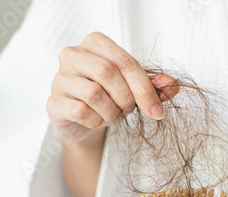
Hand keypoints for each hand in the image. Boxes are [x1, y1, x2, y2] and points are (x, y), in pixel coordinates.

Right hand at [47, 32, 179, 142]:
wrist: (86, 123)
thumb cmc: (112, 98)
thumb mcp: (136, 90)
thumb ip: (156, 86)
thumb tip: (174, 84)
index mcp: (96, 43)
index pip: (125, 62)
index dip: (145, 89)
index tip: (157, 112)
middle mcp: (73, 54)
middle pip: (107, 72)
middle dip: (126, 98)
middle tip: (128, 110)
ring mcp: (59, 77)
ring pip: (93, 93)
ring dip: (111, 112)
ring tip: (111, 115)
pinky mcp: (53, 102)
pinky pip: (80, 111)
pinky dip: (96, 121)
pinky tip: (96, 121)